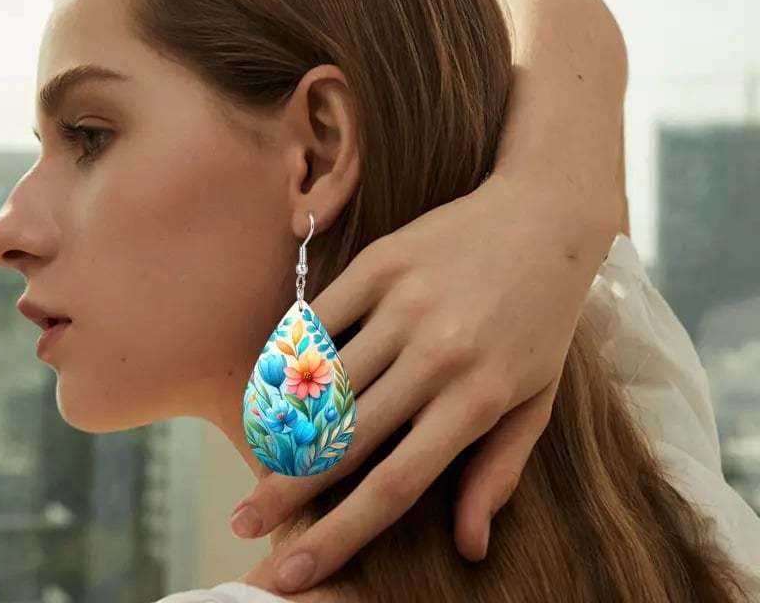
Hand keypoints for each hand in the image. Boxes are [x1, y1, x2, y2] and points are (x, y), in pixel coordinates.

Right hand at [229, 173, 618, 593]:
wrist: (544, 220)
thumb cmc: (543, 319)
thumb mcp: (537, 400)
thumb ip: (499, 471)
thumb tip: (469, 547)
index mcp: (476, 401)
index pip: (394, 487)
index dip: (338, 538)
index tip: (292, 573)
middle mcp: (436, 357)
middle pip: (345, 441)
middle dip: (287, 491)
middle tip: (244, 522)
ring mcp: (405, 306)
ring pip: (323, 381)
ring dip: (278, 427)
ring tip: (251, 458)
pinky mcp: (382, 262)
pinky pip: (318, 317)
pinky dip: (287, 353)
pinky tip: (268, 381)